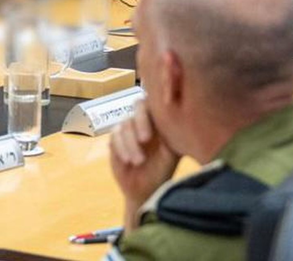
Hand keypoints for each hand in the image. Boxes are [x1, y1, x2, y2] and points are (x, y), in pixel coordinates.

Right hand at [109, 100, 179, 230]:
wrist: (146, 190)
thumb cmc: (164, 170)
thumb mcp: (172, 154)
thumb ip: (173, 137)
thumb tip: (178, 122)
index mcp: (160, 119)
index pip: (156, 101)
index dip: (155, 106)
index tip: (161, 122)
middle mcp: (144, 120)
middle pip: (138, 105)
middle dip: (140, 121)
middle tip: (146, 139)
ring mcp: (128, 129)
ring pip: (125, 124)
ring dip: (130, 143)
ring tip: (139, 161)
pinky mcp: (115, 140)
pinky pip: (114, 137)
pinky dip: (121, 148)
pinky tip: (128, 161)